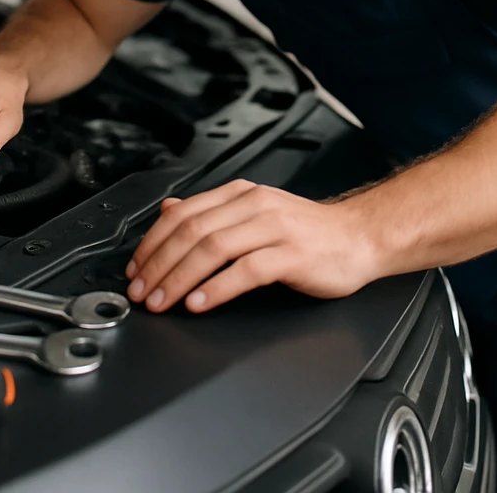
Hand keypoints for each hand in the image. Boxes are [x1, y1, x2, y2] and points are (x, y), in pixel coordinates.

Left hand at [124, 180, 377, 312]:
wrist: (360, 237)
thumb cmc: (307, 232)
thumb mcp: (253, 212)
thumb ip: (211, 212)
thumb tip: (167, 210)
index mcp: (239, 194)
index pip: (182, 213)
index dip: (152, 242)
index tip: (136, 269)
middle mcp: (253, 205)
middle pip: (192, 230)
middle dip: (159, 264)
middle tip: (141, 291)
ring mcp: (274, 227)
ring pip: (213, 248)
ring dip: (180, 278)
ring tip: (162, 301)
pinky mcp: (292, 254)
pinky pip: (246, 270)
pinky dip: (217, 288)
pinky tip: (199, 302)